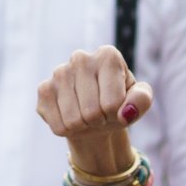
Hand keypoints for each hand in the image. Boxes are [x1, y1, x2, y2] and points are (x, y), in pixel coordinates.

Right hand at [35, 47, 154, 176]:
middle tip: (100, 113)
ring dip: (83, 126)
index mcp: (108, 55)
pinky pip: (58, 125)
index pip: (113, 103)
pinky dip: (67, 130)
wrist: (95, 112)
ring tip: (86, 115)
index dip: (117, 114)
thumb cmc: (120, 103)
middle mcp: (80, 57)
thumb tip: (125, 113)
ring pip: (73, 121)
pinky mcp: (44, 89)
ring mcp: (59, 72)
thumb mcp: (138, 101)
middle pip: (92, 112)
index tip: (116, 106)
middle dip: (99, 121)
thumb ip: (141, 101)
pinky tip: (70, 116)